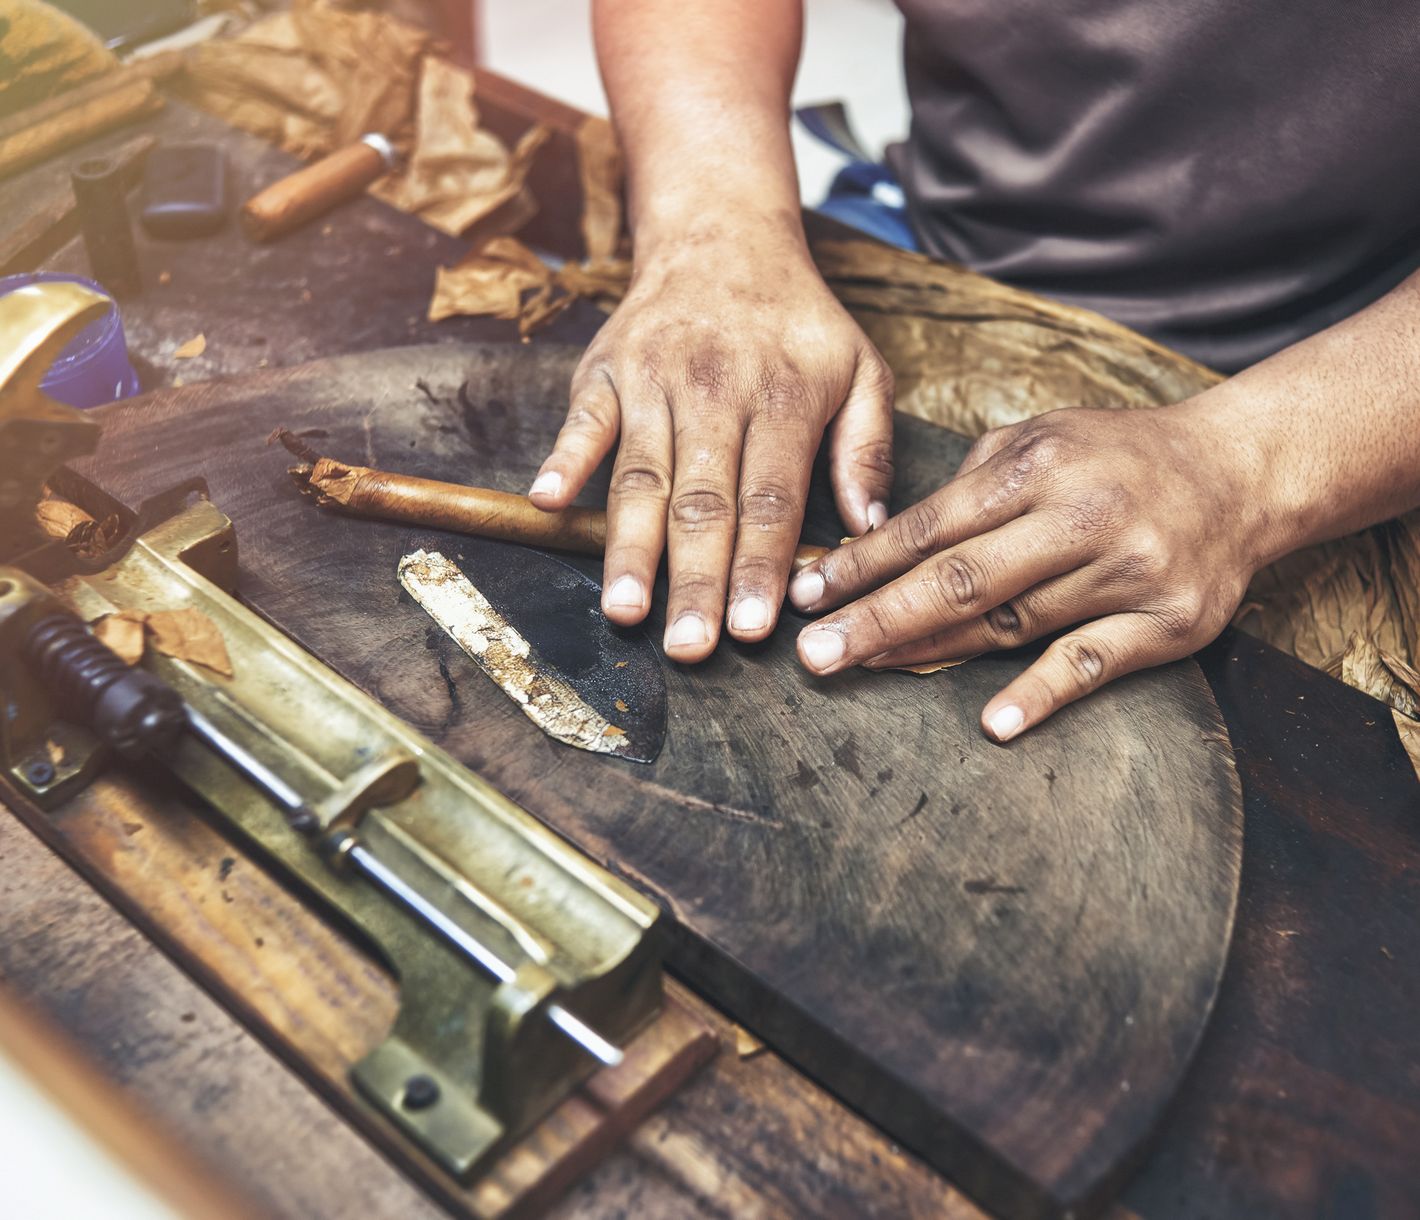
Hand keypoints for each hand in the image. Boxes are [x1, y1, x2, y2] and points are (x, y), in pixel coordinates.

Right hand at [529, 223, 894, 660]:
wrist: (722, 234)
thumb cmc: (796, 320)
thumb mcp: (862, 368)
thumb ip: (868, 448)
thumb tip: (869, 529)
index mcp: (783, 399)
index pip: (770, 499)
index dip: (761, 567)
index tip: (754, 629)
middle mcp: (715, 391)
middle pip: (703, 501)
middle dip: (695, 580)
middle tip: (687, 648)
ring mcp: (652, 381)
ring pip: (641, 477)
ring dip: (630, 547)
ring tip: (625, 610)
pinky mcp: (604, 372)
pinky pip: (582, 421)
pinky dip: (563, 459)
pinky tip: (549, 503)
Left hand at [786, 404, 1267, 739]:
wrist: (1239, 472)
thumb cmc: (1117, 457)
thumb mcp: (1041, 438)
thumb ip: (970, 481)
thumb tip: (886, 536)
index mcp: (1040, 466)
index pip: (932, 524)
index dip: (863, 562)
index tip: (807, 592)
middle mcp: (1081, 516)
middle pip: (960, 579)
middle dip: (877, 617)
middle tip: (814, 652)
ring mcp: (1127, 571)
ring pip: (1012, 623)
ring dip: (933, 653)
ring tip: (866, 669)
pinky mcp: (1167, 623)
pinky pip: (1092, 663)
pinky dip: (1041, 694)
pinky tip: (991, 722)